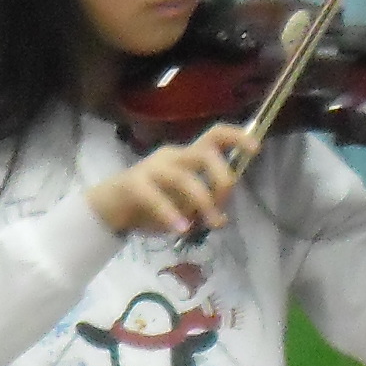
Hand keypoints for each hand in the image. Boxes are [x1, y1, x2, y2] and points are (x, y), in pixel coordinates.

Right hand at [89, 131, 248, 240]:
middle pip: (204, 153)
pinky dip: (171, 214)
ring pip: (184, 177)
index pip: (215, 135)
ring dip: (203, 202)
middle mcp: (172, 156)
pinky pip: (155, 196)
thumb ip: (203, 206)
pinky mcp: (134, 184)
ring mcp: (152, 168)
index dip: (237, 138)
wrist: (109, 208)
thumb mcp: (183, 204)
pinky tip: (181, 229)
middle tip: (223, 206)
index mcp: (187, 156)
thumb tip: (222, 218)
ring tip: (210, 224)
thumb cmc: (150, 204)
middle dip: (222, 179)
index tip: (255, 149)